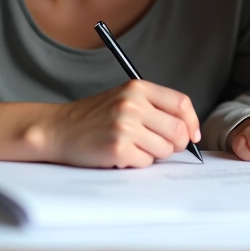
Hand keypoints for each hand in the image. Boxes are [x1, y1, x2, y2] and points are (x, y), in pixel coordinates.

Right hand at [33, 80, 200, 167]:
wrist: (58, 128)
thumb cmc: (94, 116)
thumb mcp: (124, 98)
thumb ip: (155, 107)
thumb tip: (189, 130)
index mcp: (137, 88)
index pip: (181, 104)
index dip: (192, 122)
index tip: (192, 135)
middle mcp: (132, 105)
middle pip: (178, 130)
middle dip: (176, 144)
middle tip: (162, 146)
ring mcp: (124, 127)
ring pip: (165, 149)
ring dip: (154, 154)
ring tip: (134, 147)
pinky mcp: (117, 149)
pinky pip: (146, 162)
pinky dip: (138, 162)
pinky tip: (121, 154)